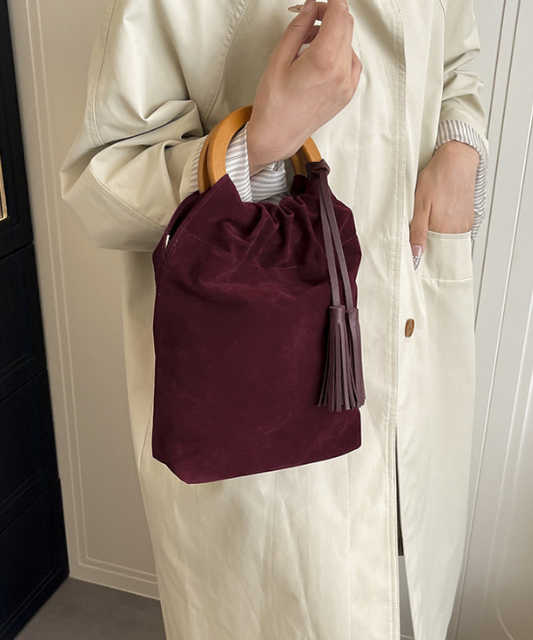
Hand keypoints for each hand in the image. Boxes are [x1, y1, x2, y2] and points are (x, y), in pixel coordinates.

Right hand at [247, 0, 361, 175]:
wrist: (277, 136)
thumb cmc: (274, 105)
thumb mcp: (279, 59)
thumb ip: (298, 28)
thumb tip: (310, 7)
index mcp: (324, 60)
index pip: (339, 13)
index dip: (329, 2)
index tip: (318, 2)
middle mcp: (341, 72)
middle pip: (346, 25)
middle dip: (329, 15)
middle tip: (309, 17)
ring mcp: (347, 85)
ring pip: (348, 43)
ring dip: (332, 35)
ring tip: (307, 44)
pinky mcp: (347, 94)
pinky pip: (351, 62)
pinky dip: (338, 53)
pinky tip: (319, 59)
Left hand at [410, 140, 479, 268]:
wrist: (457, 160)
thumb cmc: (437, 178)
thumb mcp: (420, 205)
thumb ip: (418, 232)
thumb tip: (416, 255)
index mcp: (443, 229)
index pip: (430, 254)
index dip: (420, 255)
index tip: (411, 257)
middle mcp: (457, 230)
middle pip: (440, 248)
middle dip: (428, 248)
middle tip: (415, 243)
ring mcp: (464, 224)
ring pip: (447, 240)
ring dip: (437, 238)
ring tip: (427, 227)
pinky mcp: (468, 218)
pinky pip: (455, 231)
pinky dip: (446, 230)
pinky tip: (438, 220)